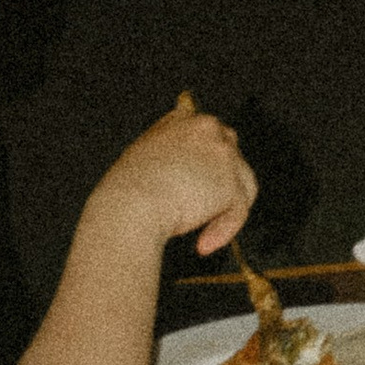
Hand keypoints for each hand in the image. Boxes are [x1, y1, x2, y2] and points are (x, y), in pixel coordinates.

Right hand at [90, 109, 256, 257]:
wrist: (129, 207)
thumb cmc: (125, 192)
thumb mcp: (142, 158)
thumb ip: (168, 156)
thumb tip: (186, 177)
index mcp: (183, 120)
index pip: (209, 136)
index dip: (207, 164)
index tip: (198, 188)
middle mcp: (207, 129)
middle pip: (230, 157)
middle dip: (222, 184)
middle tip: (203, 211)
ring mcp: (223, 154)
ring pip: (240, 185)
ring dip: (224, 210)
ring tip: (204, 233)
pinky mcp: (231, 183)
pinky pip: (237, 210)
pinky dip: (224, 230)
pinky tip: (204, 245)